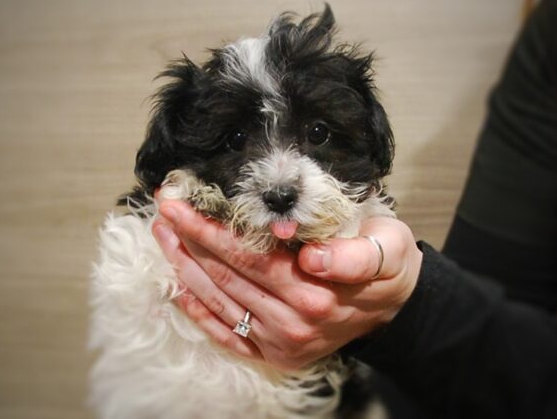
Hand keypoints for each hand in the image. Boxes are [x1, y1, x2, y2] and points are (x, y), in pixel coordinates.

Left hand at [152, 200, 421, 369]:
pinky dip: (197, 309)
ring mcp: (281, 342)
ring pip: (220, 299)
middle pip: (227, 274)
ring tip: (163, 233)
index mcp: (319, 291)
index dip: (209, 228)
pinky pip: (225, 332)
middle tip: (163, 206)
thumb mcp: (388, 247)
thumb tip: (312, 259)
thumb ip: (356, 255)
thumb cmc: (386, 264)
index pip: (249, 255)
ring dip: (185, 265)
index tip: (181, 203)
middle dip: (189, 237)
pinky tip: (175, 284)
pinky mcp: (273, 354)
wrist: (393, 308)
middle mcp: (295, 321)